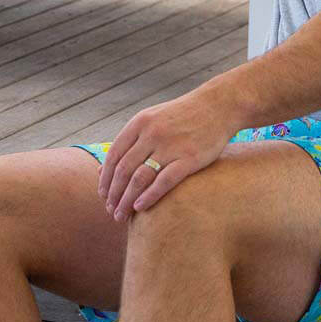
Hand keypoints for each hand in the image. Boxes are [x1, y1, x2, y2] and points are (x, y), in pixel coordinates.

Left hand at [98, 84, 240, 220]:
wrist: (218, 106)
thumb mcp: (152, 120)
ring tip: (122, 215)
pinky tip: (141, 207)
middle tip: (111, 211)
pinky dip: (149, 196)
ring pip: (139, 178)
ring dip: (127, 200)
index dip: (106, 179)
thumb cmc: (182, 116)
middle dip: (114, 195)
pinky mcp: (189, 158)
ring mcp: (171, 145)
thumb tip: (102, 169)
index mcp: (140, 122)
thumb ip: (129, 142)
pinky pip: (163, 181)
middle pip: (123, 170)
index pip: (113, 156)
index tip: (104, 196)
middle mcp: (152, 133)